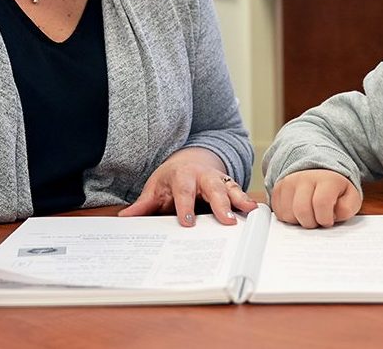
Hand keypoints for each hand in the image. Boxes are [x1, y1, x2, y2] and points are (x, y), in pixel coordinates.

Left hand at [118, 147, 257, 226]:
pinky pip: (240, 192)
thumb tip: (125, 217)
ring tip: (250, 211)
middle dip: (220, 203)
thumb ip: (143, 204)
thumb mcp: (155, 187)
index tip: (187, 222)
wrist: (191, 159)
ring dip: (240, 199)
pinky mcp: (230, 186)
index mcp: (183, 176)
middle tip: (227, 220)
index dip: (185, 207)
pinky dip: (248, 201)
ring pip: (231, 187)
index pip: (184, 192)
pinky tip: (256, 212)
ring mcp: (219, 179)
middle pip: (213, 188)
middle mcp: (204, 176)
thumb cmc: (172, 177)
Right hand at [270, 169, 360, 227]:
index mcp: (326, 179)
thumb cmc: (336, 190)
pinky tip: (298, 213)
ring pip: (288, 214)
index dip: (325, 218)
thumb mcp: (351, 197)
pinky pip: (278, 213)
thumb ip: (348, 208)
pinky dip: (289, 218)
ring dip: (299, 221)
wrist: (319, 172)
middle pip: (301, 210)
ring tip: (309, 215)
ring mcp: (289, 182)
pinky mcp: (278, 189)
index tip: (328, 221)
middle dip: (311, 223)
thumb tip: (334, 215)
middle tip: (317, 220)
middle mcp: (304, 177)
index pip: (321, 203)